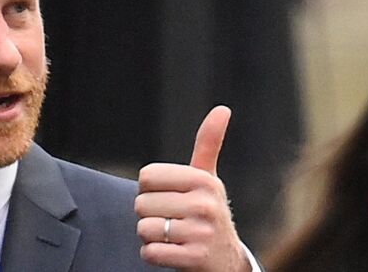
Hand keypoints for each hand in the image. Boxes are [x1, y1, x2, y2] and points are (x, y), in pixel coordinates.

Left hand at [134, 106, 249, 271]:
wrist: (226, 260)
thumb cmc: (208, 212)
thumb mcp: (208, 178)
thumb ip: (208, 144)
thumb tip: (222, 109)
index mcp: (204, 180)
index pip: (146, 177)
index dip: (150, 190)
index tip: (171, 197)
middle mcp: (205, 204)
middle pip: (141, 204)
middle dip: (150, 215)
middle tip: (173, 221)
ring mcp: (201, 233)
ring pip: (144, 229)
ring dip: (151, 236)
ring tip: (173, 237)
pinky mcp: (195, 259)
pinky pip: (150, 252)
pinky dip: (153, 254)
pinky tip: (173, 252)